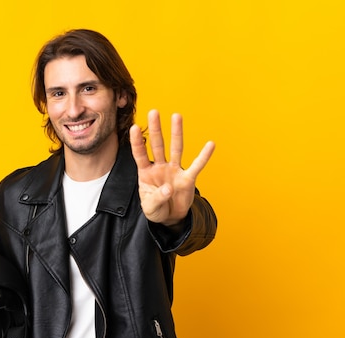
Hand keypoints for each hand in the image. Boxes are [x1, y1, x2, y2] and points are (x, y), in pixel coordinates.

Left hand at [129, 110, 214, 225]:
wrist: (170, 218)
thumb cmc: (156, 209)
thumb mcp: (150, 208)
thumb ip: (156, 198)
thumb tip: (168, 189)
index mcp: (146, 173)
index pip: (140, 154)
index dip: (137, 142)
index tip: (134, 127)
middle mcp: (160, 167)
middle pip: (157, 145)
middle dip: (156, 129)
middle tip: (153, 112)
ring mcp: (174, 171)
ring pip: (176, 148)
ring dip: (176, 133)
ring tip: (176, 116)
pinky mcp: (187, 179)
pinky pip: (196, 166)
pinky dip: (204, 156)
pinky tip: (210, 144)